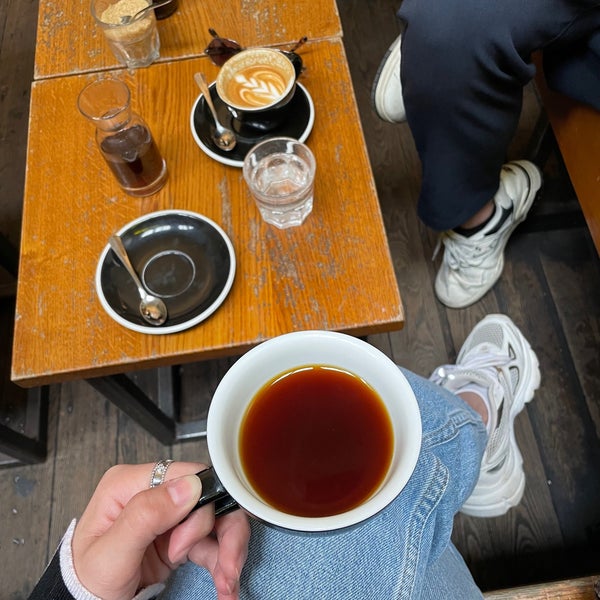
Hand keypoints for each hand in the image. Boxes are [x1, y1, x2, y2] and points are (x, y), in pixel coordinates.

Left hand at [71, 462, 249, 599]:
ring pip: (217, 519)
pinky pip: (212, 541)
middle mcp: (154, 493)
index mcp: (131, 483)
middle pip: (208, 497)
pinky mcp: (179, 536)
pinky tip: (225, 583)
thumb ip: (146, 516)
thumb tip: (188, 486)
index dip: (199, 506)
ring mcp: (168, 515)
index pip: (186, 475)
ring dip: (228, 550)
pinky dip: (223, 563)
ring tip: (228, 581)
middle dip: (224, 532)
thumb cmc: (86, 582)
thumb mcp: (111, 554)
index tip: (189, 543)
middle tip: (227, 566)